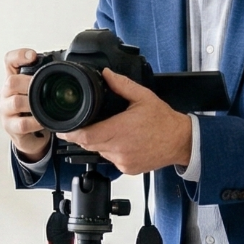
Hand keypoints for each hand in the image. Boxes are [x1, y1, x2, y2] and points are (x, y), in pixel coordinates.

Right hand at [1, 48, 49, 160]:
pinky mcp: (10, 127)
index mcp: (13, 80)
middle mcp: (6, 94)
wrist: (29, 136)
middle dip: (29, 83)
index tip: (33, 56)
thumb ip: (45, 79)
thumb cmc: (33, 111)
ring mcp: (6, 111)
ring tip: (43, 107)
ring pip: (15, 102)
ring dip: (32, 104)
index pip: (9, 61)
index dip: (19, 55)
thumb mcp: (37, 92)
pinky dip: (35, 122)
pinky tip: (42, 122)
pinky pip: (22, 123)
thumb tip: (67, 68)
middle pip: (10, 81)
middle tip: (43, 87)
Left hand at [66, 69, 192, 173]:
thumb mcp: (143, 97)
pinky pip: (111, 160)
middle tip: (86, 124)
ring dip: (100, 142)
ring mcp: (122, 161)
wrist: (180, 141)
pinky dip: (111, 150)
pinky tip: (123, 142)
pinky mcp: (127, 169)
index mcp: (120, 130)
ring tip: (113, 130)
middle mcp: (119, 149)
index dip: (71, 133)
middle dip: (84, 135)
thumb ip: (121, 85)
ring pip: (99, 152)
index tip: (62, 129)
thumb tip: (106, 75)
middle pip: (88, 145)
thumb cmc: (164, 121)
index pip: (85, 136)